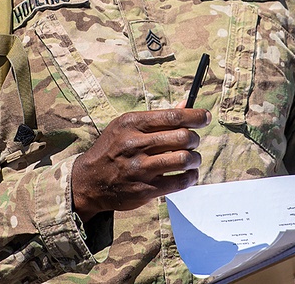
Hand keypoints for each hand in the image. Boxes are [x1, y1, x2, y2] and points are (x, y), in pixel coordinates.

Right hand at [71, 108, 210, 220]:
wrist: (89, 181)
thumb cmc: (112, 149)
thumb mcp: (126, 126)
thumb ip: (156, 117)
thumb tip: (185, 105)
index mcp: (132, 123)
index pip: (172, 116)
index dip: (195, 116)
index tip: (205, 117)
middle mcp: (136, 144)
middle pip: (182, 137)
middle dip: (195, 139)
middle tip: (194, 142)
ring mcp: (140, 168)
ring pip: (184, 159)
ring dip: (195, 159)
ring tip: (193, 159)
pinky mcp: (145, 189)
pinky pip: (180, 182)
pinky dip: (191, 177)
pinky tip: (189, 174)